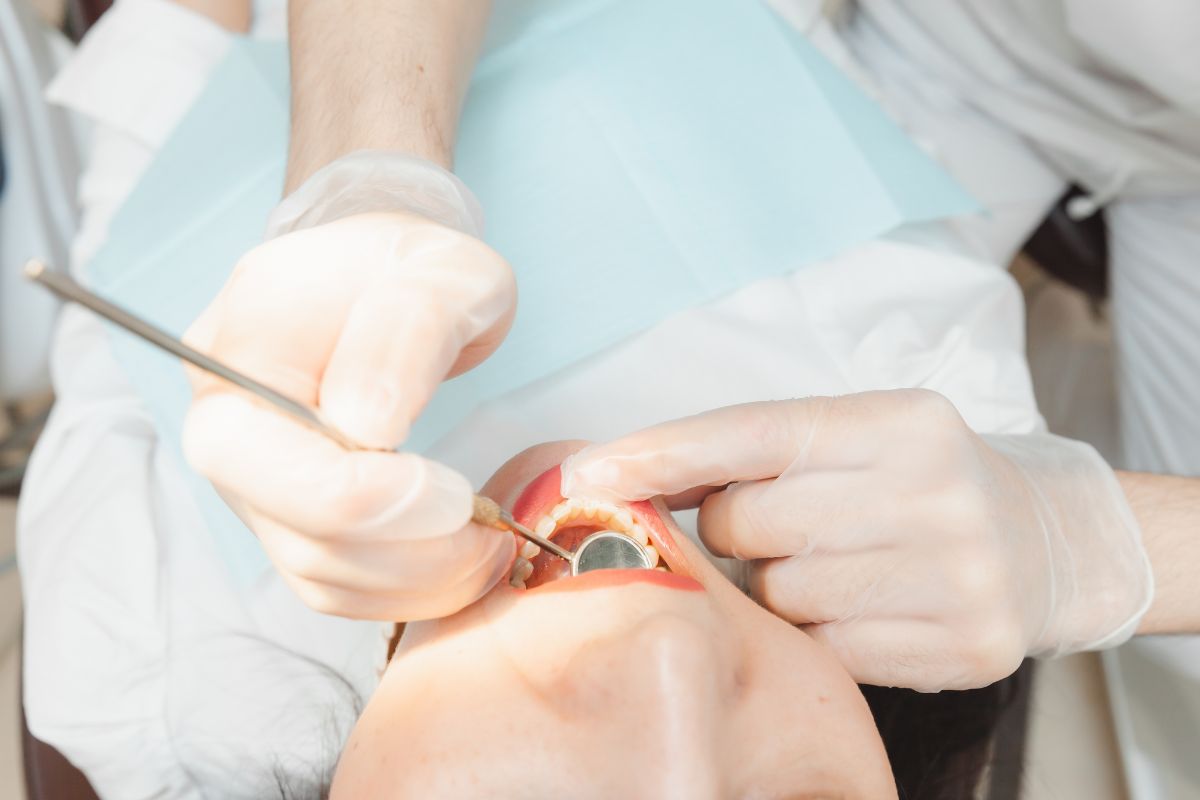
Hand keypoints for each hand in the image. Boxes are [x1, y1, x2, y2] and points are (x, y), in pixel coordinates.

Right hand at [182, 211, 516, 620]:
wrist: (389, 281)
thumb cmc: (412, 267)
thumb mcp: (439, 269)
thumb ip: (407, 328)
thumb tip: (366, 426)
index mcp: (237, 350)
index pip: (257, 457)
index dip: (360, 497)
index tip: (456, 493)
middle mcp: (229, 429)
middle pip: (290, 532)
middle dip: (402, 552)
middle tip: (487, 531)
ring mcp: (259, 483)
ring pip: (321, 576)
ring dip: (420, 580)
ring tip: (493, 543)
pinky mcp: (298, 521)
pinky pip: (343, 586)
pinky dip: (412, 591)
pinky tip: (466, 558)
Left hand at [562, 390, 1152, 690]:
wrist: (1047, 541)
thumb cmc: (918, 482)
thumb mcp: (857, 437)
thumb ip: (756, 453)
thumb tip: (629, 475)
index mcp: (899, 421)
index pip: (750, 433)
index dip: (660, 454)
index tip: (587, 474)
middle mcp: (933, 490)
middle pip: (748, 522)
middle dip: (734, 529)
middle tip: (780, 525)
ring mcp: (955, 573)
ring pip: (778, 596)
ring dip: (776, 588)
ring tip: (833, 566)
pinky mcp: (964, 645)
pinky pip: (824, 654)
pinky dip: (818, 637)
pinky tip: (860, 609)